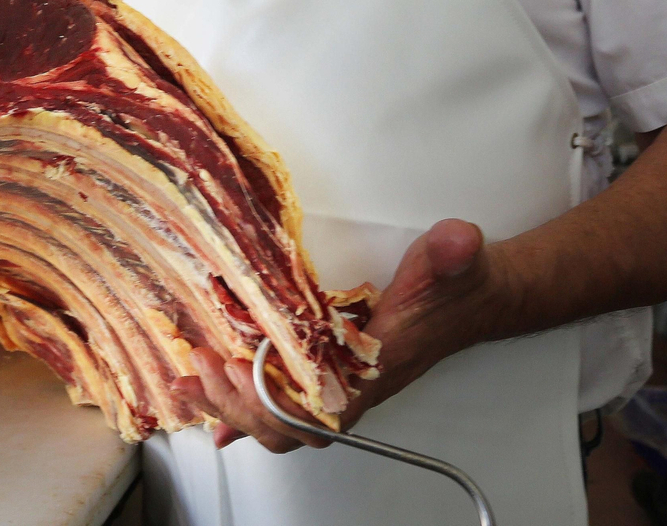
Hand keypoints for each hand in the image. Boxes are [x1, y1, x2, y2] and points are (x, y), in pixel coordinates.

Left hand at [177, 219, 507, 450]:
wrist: (473, 296)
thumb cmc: (456, 285)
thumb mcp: (454, 259)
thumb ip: (451, 253)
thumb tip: (457, 241)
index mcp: (372, 371)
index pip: (319, 413)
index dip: (275, 401)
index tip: (242, 364)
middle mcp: (352, 389)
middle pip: (286, 425)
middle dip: (238, 402)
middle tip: (203, 363)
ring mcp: (338, 386)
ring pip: (278, 421)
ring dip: (232, 407)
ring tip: (192, 382)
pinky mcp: (327, 374)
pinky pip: (281, 406)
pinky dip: (243, 411)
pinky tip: (214, 415)